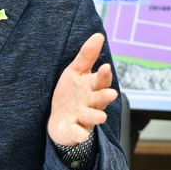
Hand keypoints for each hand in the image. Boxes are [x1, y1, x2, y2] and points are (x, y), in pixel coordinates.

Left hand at [47, 32, 117, 146]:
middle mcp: (90, 103)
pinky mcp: (73, 130)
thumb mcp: (76, 72)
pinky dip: (79, 135)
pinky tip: (81, 135)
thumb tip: (99, 34)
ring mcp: (82, 118)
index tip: (105, 67)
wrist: (59, 120)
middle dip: (104, 97)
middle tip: (111, 94)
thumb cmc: (71, 93)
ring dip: (96, 117)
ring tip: (101, 118)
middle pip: (99, 99)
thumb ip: (87, 56)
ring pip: (91, 117)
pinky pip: (77, 133)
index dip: (103, 75)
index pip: (100, 81)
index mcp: (91, 88)